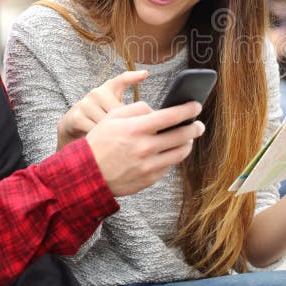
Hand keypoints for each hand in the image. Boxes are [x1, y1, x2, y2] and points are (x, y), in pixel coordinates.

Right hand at [57, 70, 147, 150]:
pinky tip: (104, 144)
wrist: (72, 125)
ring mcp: (86, 103)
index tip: (145, 74)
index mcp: (109, 88)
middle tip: (128, 136)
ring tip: (114, 140)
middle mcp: (97, 93)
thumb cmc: (99, 116)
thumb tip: (153, 116)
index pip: (122, 80)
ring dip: (113, 135)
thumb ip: (130, 109)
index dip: (133, 77)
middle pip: (119, 111)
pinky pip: (96, 131)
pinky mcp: (77, 116)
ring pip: (107, 123)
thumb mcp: (114, 109)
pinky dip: (101, 140)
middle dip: (125, 125)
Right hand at [86, 101, 204, 196]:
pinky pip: (169, 166)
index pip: (171, 116)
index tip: (196, 105)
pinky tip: (169, 151)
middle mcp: (145, 147)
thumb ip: (137, 108)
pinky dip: (172, 157)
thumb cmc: (99, 142)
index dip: (188, 110)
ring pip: (180, 153)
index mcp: (137, 129)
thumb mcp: (112, 117)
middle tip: (199, 124)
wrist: (87, 175)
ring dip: (188, 144)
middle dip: (195, 128)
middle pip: (182, 135)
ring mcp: (149, 166)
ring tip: (187, 138)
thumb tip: (157, 110)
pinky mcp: (149, 179)